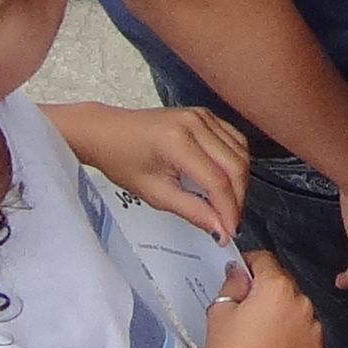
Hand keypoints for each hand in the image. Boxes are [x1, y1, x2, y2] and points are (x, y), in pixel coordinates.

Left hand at [86, 106, 247, 242]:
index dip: (228, 210)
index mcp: (177, 142)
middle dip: (238, 199)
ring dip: (240, 182)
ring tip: (228, 205)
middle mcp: (195, 123)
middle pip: (235, 166)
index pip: (217, 181)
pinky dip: (236, 163)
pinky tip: (227, 180)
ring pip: (240, 153)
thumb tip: (220, 229)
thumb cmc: (122, 160)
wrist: (106, 132)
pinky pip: (235, 140)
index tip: (228, 233)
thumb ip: (191, 210)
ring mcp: (202, 115)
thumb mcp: (154, 193)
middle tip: (230, 224)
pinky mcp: (205, 115)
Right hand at [201, 257, 327, 347]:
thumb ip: (232, 283)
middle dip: (266, 290)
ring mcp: (312, 327)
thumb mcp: (219, 311)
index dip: (250, 262)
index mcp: (276, 288)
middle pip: (283, 284)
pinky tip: (274, 346)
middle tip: (247, 308)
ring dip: (283, 312)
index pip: (265, 260)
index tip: (244, 269)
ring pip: (296, 308)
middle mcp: (300, 303)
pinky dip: (293, 335)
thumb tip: (239, 273)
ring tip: (261, 333)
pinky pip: (305, 332)